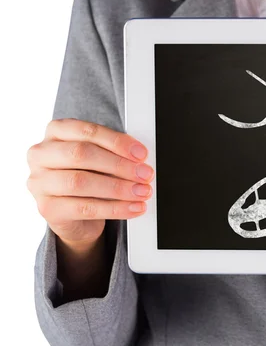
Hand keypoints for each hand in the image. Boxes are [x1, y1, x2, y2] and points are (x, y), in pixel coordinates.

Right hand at [27, 119, 153, 248]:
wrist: (74, 214)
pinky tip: (133, 208)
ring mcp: (40, 182)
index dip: (117, 142)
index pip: (87, 131)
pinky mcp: (47, 208)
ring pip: (80, 182)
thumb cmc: (88, 176)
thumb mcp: (100, 159)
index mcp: (56, 133)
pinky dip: (114, 208)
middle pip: (81, 154)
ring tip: (142, 192)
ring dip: (118, 188)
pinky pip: (84, 208)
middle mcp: (41, 154)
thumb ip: (114, 153)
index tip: (141, 154)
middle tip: (145, 174)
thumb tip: (140, 159)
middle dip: (119, 165)